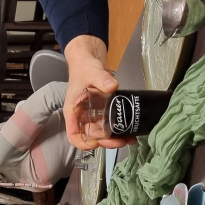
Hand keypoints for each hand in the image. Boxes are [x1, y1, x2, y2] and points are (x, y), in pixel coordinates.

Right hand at [63, 35, 127, 150]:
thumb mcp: (91, 72)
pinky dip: (119, 131)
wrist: (89, 61)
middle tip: (121, 141)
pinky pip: (109, 126)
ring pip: (101, 134)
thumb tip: (112, 86)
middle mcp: (82, 118)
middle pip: (91, 138)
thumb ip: (101, 78)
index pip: (74, 135)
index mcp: (73, 112)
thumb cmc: (84, 68)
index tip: (97, 143)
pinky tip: (130, 132)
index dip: (84, 143)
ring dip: (114, 139)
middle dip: (106, 142)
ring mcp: (92, 116)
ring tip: (129, 138)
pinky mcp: (102, 113)